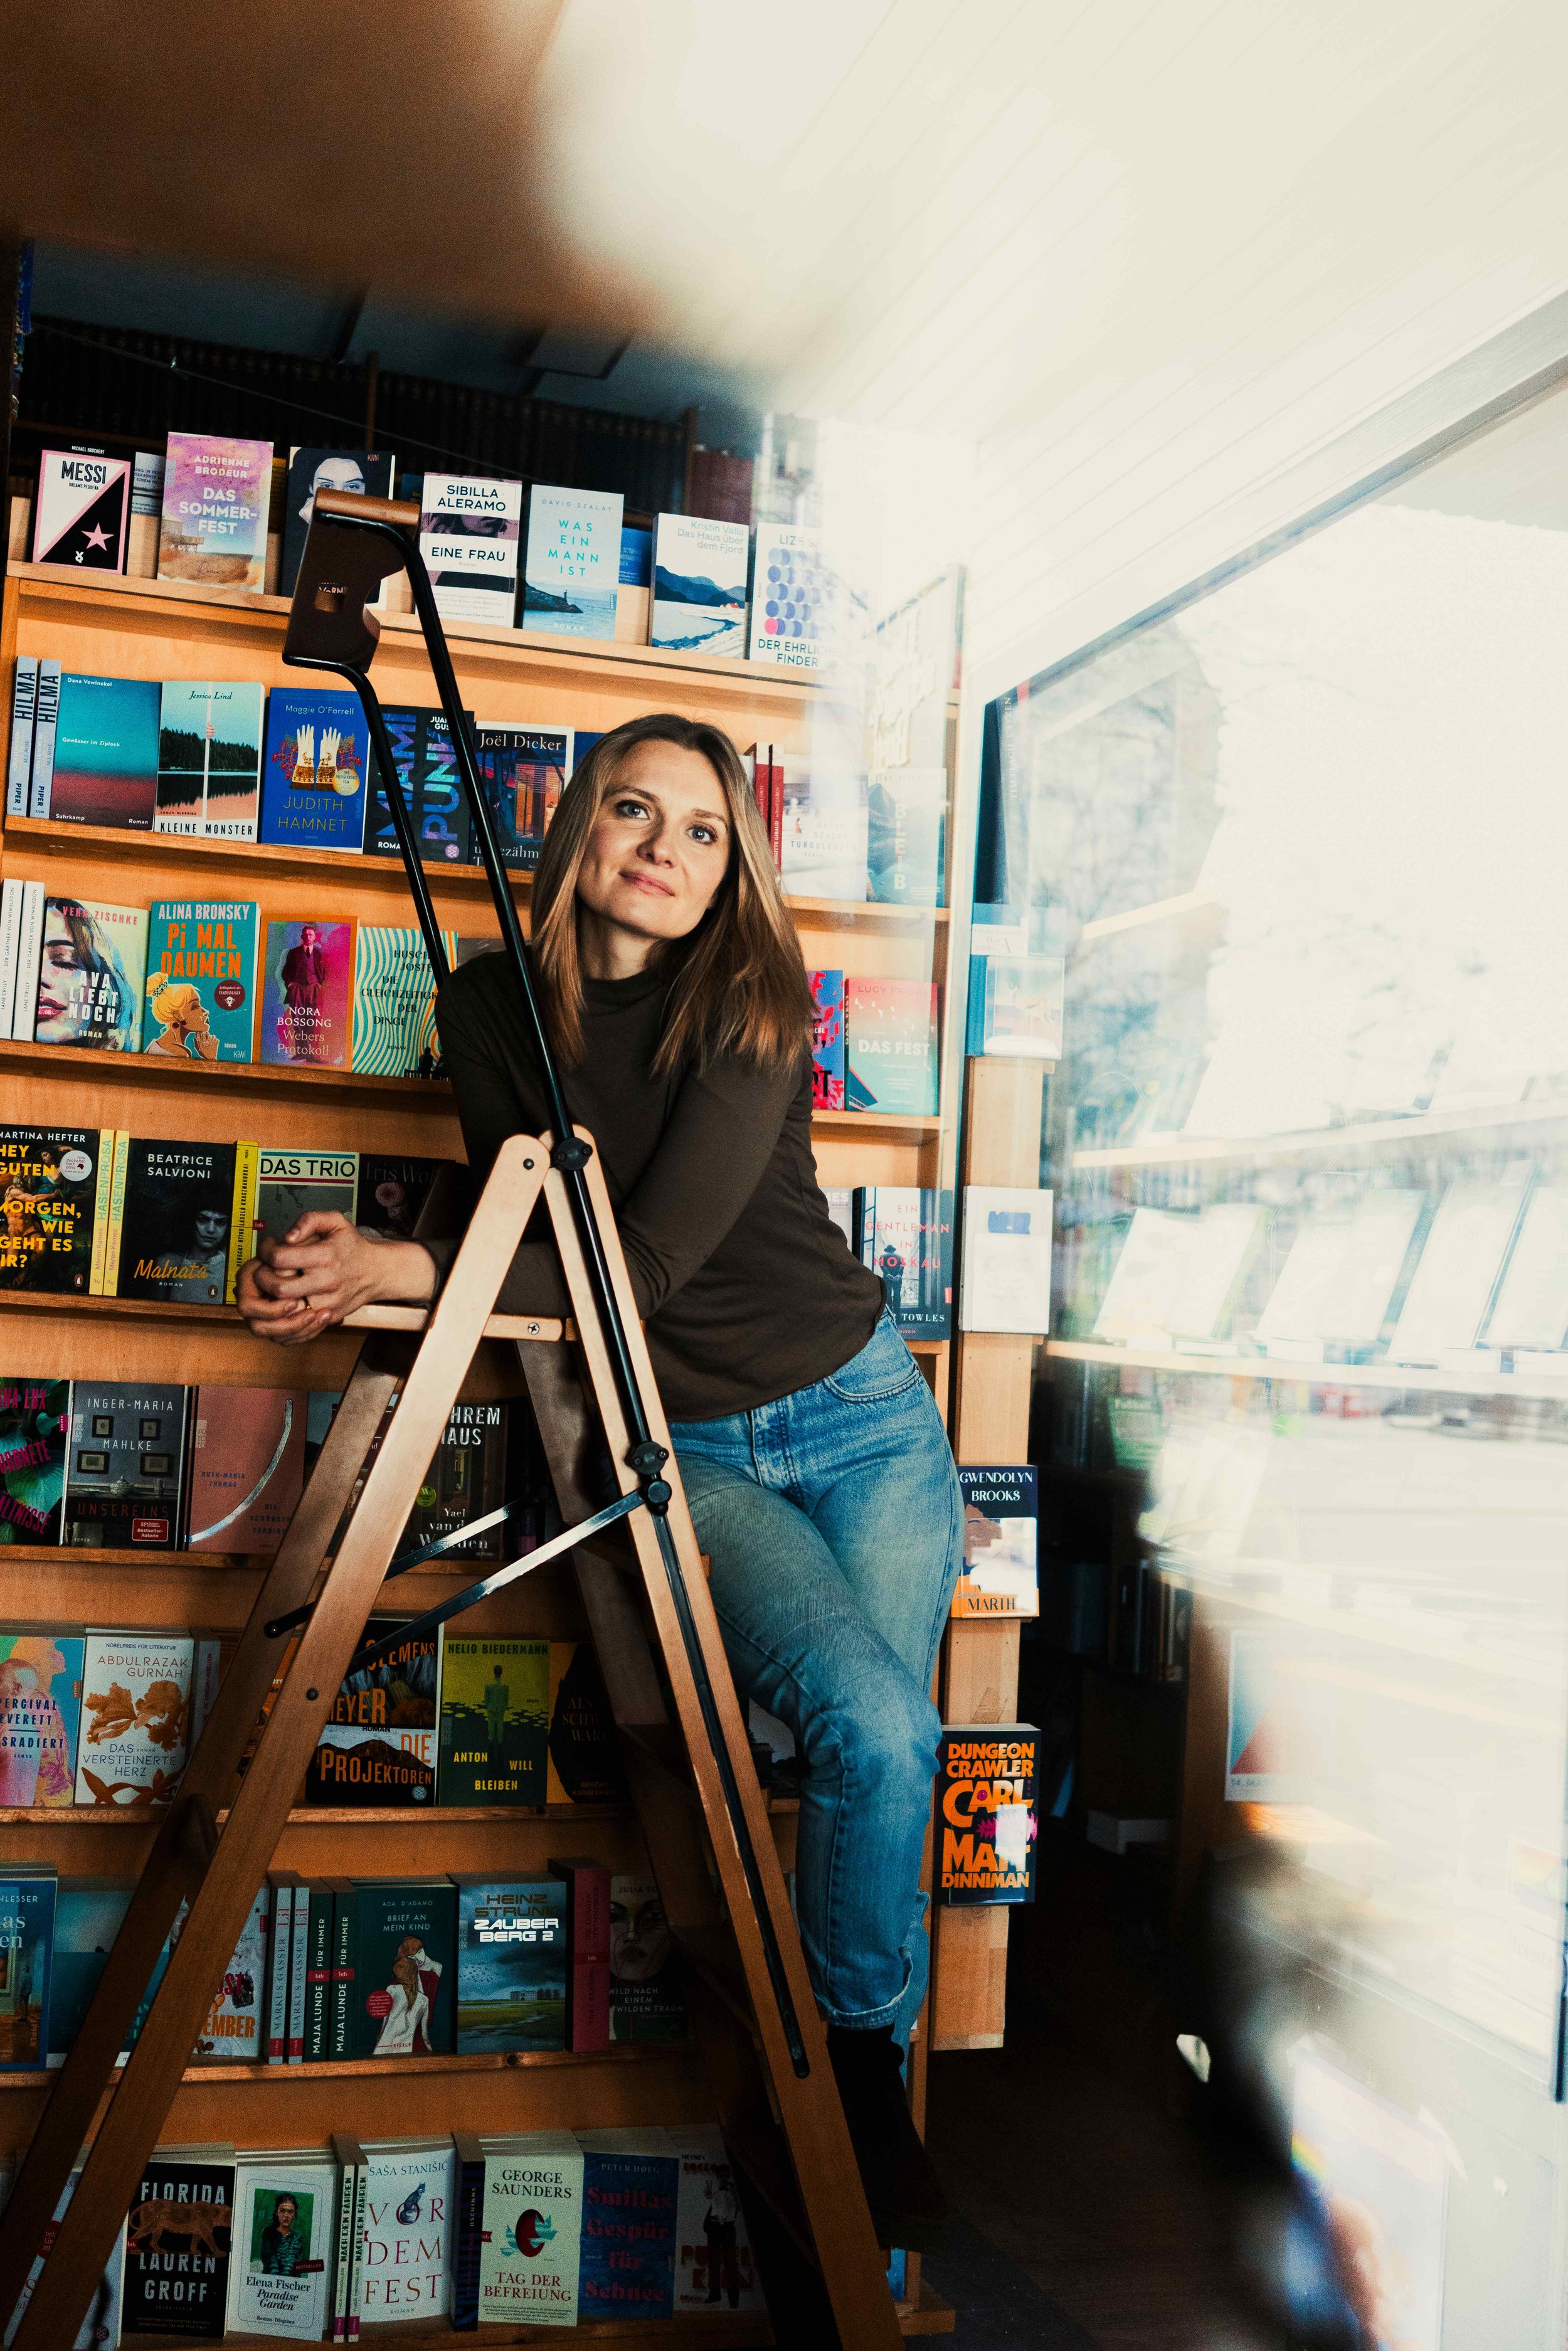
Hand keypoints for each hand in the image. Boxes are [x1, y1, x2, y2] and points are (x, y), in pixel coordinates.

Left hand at [234, 1211, 435, 1347]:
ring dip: (271, 1299)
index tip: (268, 1248)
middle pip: (279, 1287)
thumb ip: (309, 1220)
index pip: (280, 1257)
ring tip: (272, 1285)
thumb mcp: (335, 1221)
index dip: (266, 1251)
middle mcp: (326, 1281)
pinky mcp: (328, 1317)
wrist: (378, 1271)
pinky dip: (285, 1315)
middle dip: (263, 1278)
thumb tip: (288, 1237)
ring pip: (285, 1310)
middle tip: (263, 1269)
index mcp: (325, 1256)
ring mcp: (328, 1303)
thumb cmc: (352, 1246)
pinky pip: (298, 1324)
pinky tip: (284, 1301)